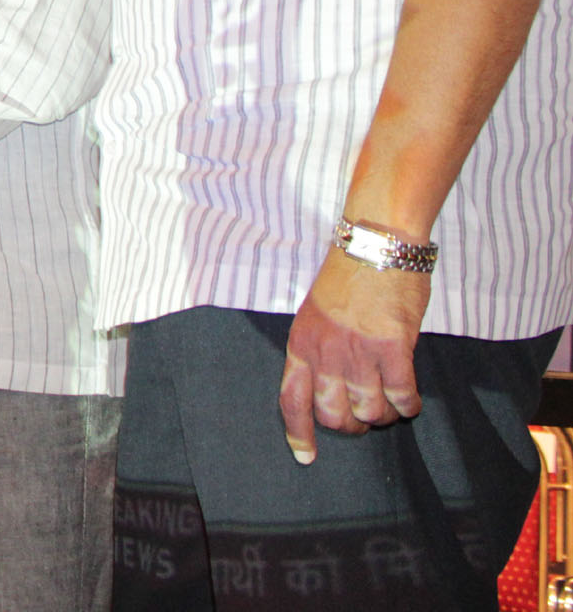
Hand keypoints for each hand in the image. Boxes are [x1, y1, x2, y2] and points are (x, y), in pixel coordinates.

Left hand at [279, 248, 428, 463]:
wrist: (375, 245)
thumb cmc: (348, 278)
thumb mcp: (316, 314)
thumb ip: (320, 351)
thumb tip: (332, 389)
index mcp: (301, 344)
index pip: (291, 400)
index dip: (298, 433)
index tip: (305, 457)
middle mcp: (325, 354)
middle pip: (334, 414)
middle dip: (353, 425)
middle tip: (367, 417)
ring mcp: (358, 352)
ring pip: (371, 410)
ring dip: (384, 415)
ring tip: (392, 405)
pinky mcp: (392, 348)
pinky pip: (402, 396)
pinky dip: (410, 405)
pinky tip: (412, 400)